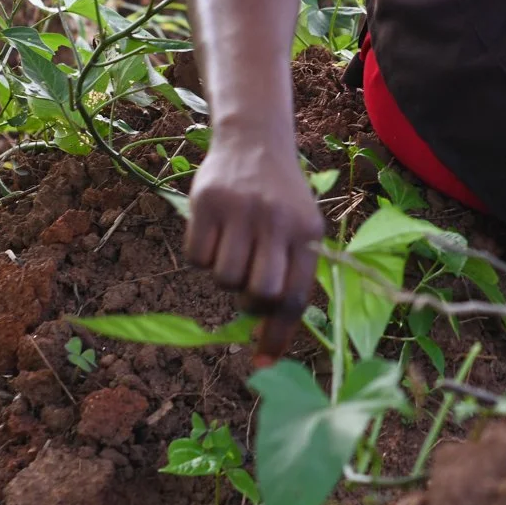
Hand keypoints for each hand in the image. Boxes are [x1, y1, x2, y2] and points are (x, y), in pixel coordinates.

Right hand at [184, 129, 325, 363]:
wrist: (255, 140)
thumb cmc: (280, 199)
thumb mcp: (299, 230)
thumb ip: (289, 279)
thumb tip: (266, 348)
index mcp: (308, 233)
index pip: (294, 296)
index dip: (278, 335)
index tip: (262, 364)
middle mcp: (278, 221)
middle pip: (260, 292)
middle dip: (250, 302)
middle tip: (248, 283)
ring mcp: (242, 210)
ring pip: (225, 278)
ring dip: (226, 277)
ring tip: (234, 250)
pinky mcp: (209, 202)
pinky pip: (198, 257)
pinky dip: (202, 255)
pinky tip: (215, 232)